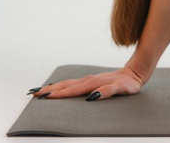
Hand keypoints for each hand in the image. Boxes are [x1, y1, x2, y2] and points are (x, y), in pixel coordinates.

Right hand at [30, 66, 144, 100]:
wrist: (135, 72)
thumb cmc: (130, 83)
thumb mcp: (123, 88)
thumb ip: (109, 91)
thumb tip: (93, 96)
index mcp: (93, 83)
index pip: (72, 90)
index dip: (58, 94)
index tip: (44, 97)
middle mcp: (89, 80)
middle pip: (65, 85)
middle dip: (49, 89)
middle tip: (33, 93)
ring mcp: (89, 79)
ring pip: (67, 83)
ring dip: (53, 87)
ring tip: (40, 90)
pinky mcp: (91, 80)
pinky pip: (73, 83)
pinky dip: (62, 85)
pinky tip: (58, 88)